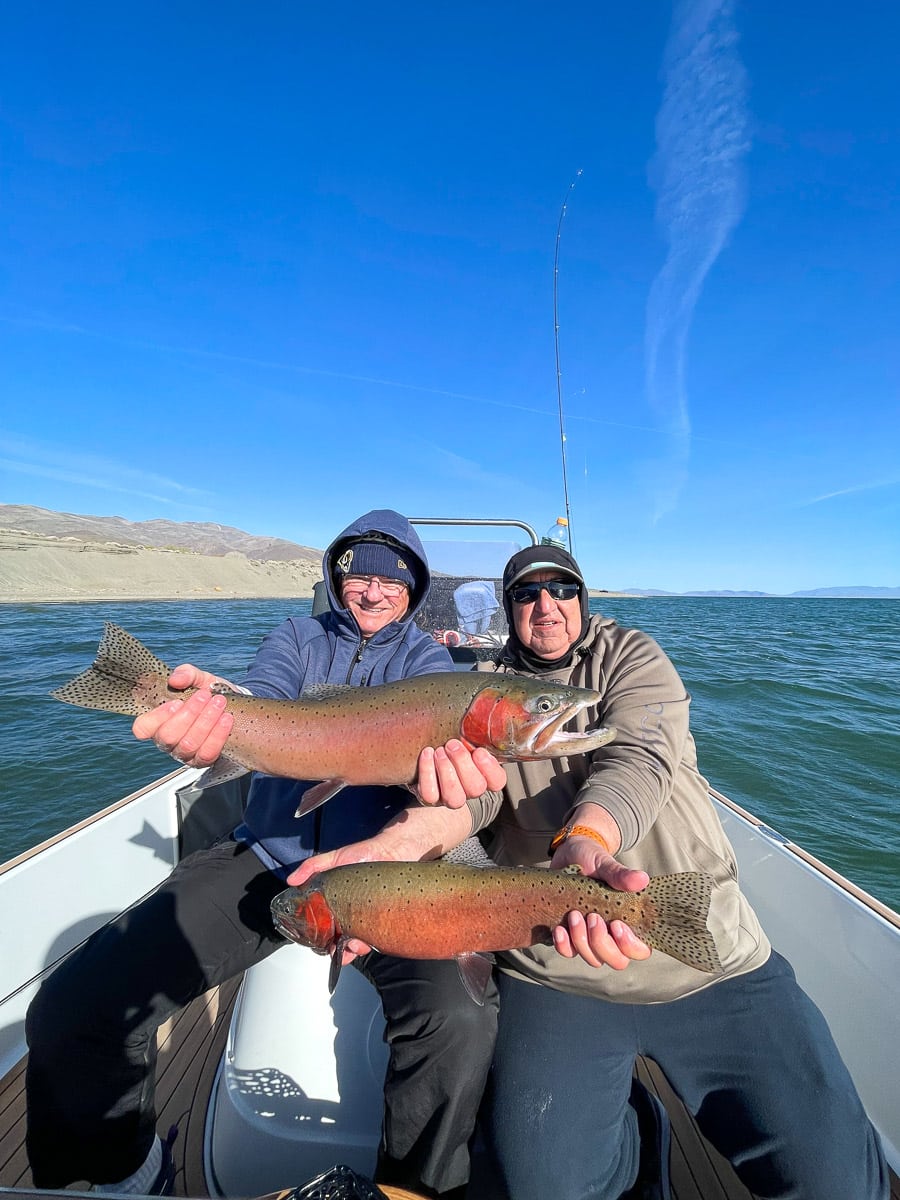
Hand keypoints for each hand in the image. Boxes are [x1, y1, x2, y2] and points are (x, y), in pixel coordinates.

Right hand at [131, 663, 235, 767]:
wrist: (235, 708)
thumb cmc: (209, 694)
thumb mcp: (199, 679)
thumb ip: (186, 674)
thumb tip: (175, 679)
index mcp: (159, 721)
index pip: (142, 728)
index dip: (156, 717)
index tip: (177, 702)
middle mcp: (167, 741)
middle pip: (168, 736)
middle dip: (189, 714)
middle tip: (205, 696)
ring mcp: (184, 754)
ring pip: (188, 745)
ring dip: (205, 721)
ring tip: (219, 703)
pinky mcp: (202, 761)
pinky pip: (207, 753)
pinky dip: (218, 735)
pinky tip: (226, 719)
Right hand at [286, 840, 391, 961]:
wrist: (392, 850)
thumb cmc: (364, 854)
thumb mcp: (334, 859)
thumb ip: (312, 867)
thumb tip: (291, 880)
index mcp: (337, 905)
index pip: (325, 928)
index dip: (321, 939)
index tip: (318, 944)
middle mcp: (352, 915)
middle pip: (341, 941)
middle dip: (337, 950)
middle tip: (337, 947)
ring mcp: (368, 918)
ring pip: (358, 943)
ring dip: (353, 949)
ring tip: (353, 944)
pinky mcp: (384, 919)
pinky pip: (377, 938)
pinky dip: (371, 944)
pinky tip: (368, 940)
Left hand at [412, 740, 506, 807]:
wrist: (430, 758)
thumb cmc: (453, 745)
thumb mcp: (468, 738)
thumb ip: (477, 734)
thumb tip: (481, 715)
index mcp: (485, 775)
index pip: (497, 781)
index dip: (489, 768)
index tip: (478, 750)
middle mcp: (470, 791)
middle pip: (475, 788)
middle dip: (462, 763)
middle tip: (452, 744)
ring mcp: (451, 798)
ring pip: (454, 796)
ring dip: (446, 770)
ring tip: (439, 751)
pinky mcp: (431, 799)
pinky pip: (430, 794)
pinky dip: (427, 771)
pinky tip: (427, 754)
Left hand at [549, 836, 651, 969]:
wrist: (567, 853)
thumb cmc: (592, 859)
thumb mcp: (605, 864)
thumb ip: (621, 875)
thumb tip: (642, 880)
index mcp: (628, 919)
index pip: (640, 949)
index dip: (630, 945)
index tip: (616, 924)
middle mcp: (612, 934)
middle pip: (617, 960)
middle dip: (602, 944)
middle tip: (592, 918)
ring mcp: (591, 937)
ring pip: (593, 959)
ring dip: (582, 941)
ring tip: (574, 915)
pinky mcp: (571, 935)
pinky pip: (569, 953)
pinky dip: (564, 945)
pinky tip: (558, 928)